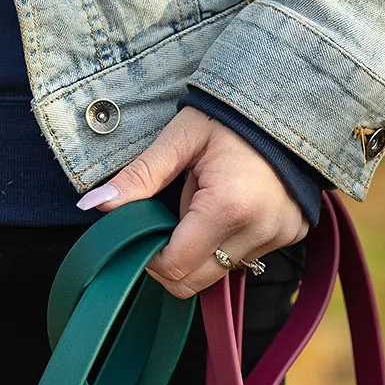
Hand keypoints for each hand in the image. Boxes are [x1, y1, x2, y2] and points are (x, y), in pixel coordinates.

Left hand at [79, 108, 309, 299]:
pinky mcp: (291, 235)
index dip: (150, 257)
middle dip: (173, 259)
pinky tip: (232, 205)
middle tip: (170, 219)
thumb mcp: (180, 139)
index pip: (175, 266)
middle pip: (196, 281)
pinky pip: (247, 257)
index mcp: (228, 207)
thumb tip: (93, 206)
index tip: (145, 230)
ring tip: (207, 202)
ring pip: (221, 272)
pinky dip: (229, 241)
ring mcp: (279, 236)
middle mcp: (259, 231)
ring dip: (203, 249)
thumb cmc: (230, 116)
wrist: (291, 102)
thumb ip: (139, 176)